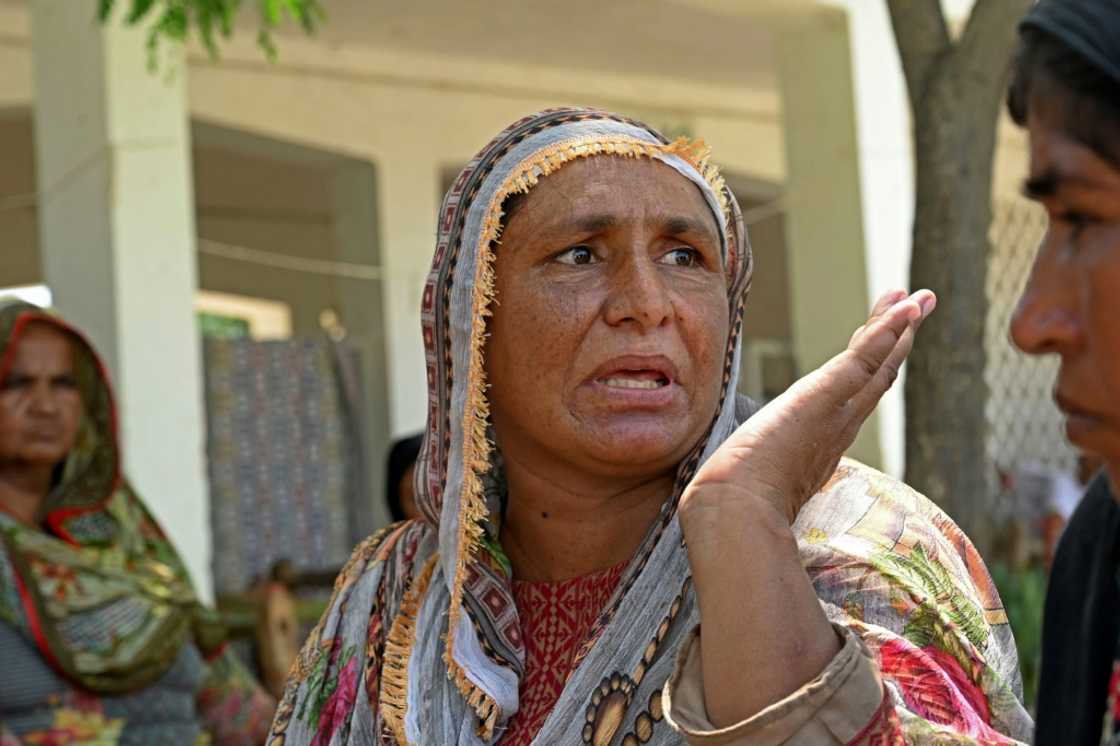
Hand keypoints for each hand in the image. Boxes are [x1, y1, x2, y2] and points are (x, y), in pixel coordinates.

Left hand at [680, 289, 935, 526]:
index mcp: (822, 446)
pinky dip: (886, 332)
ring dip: (898, 327)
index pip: (854, 397)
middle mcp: (839, 429)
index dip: (873, 367)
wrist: (737, 514)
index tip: (884, 342)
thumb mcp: (750, 481)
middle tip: (920, 306)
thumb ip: (752, 476)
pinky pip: (863, 359)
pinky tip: (903, 307)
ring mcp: (837, 413)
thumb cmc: (734, 505)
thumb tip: (727, 484)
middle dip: (898, 341)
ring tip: (920, 297)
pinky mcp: (824, 396)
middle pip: (877, 376)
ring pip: (877, 363)